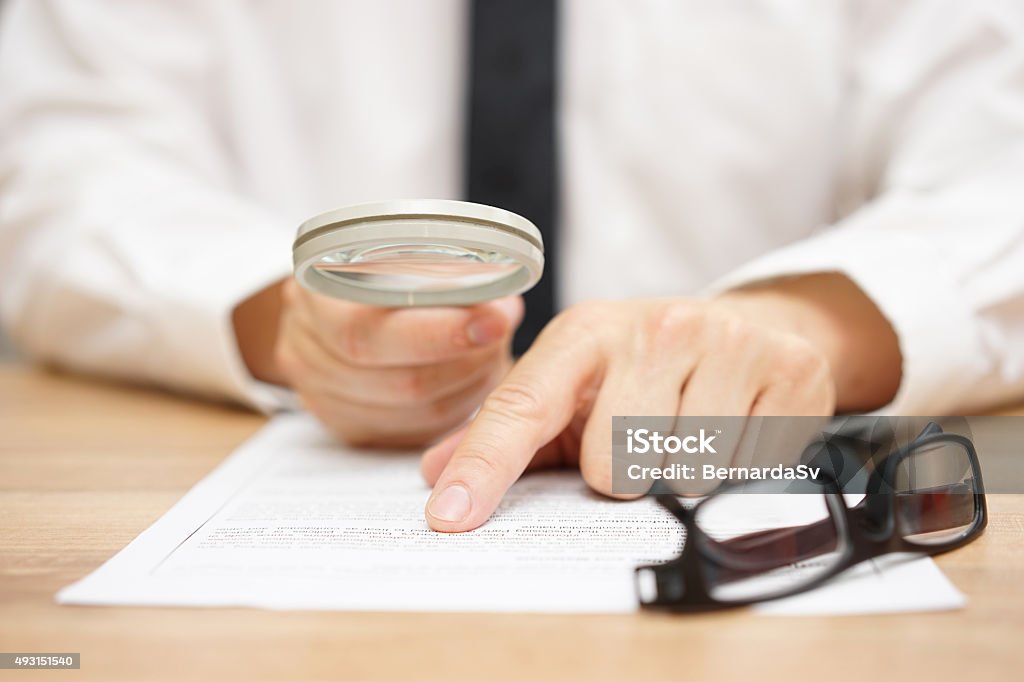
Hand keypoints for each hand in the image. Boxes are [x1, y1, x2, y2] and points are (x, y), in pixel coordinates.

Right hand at [235, 278, 521, 447]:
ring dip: (465, 386)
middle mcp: (306, 348)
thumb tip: (500, 308)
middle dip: (464, 363)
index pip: (368, 330)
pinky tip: (468, 382)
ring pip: (413, 412)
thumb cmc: (381, 269)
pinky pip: (411, 432)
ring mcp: (321, 393)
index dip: (437, 333)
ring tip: (489, 355)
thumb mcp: (405, 253)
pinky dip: (451, 409)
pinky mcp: (347, 425)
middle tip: (499, 342)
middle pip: (397, 381)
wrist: (336, 302)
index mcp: (313, 294)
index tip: (495, 321)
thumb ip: (448, 274)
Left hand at [420, 274, 901, 531]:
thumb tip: (437, 475)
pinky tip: (737, 429)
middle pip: (612, 468)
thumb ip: (507, 432)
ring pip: (681, 477)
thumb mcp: (576, 386)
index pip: (522, 406)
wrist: (753, 328)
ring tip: (692, 430)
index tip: (450, 517)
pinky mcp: (789, 372)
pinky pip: (746, 471)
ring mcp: (727, 344)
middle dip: (623, 475)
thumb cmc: (649, 369)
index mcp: (586, 332)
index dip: (483, 466)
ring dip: (682, 474)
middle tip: (645, 438)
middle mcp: (655, 328)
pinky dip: (737, 468)